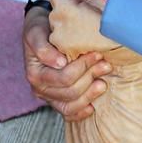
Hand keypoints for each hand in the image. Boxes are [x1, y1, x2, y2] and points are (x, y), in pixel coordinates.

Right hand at [22, 3, 110, 120]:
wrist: (41, 30)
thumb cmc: (40, 29)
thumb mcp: (36, 32)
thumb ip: (43, 48)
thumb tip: (59, 63)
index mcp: (35, 74)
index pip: (64, 77)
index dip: (83, 67)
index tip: (97, 54)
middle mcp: (40, 89)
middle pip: (70, 91)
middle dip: (90, 77)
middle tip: (106, 64)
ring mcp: (48, 97)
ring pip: (71, 105)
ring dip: (90, 95)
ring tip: (104, 83)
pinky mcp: (56, 101)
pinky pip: (68, 113)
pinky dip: (81, 112)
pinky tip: (93, 107)